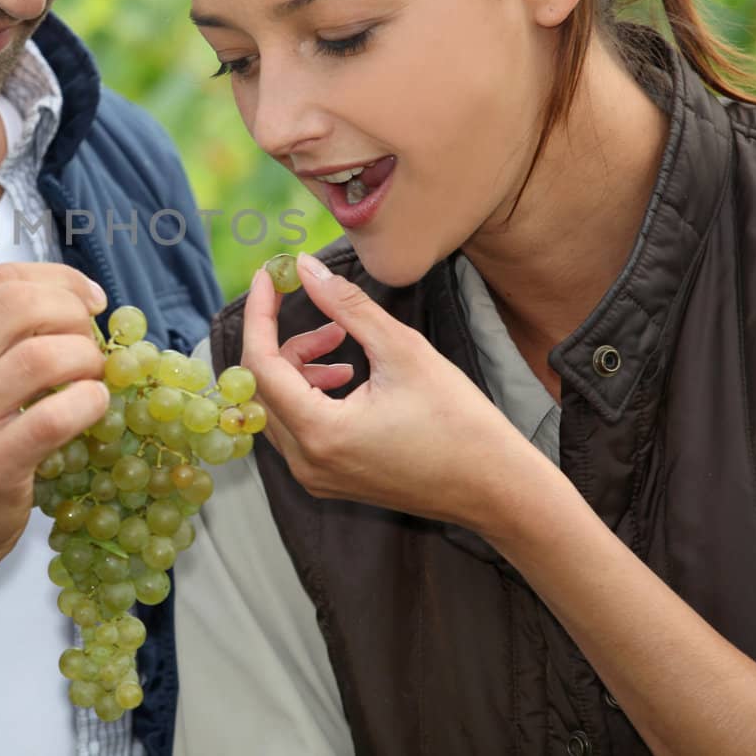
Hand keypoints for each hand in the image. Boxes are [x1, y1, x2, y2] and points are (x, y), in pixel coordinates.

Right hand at [0, 262, 109, 576]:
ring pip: (42, 356)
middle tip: (90, 343)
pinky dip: (90, 403)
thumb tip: (66, 303)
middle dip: (72, 314)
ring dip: (86, 360)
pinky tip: (92, 409)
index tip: (88, 301)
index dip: (58, 281)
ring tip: (92, 380)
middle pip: (19, 305)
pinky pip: (56, 416)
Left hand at [242, 253, 545, 530]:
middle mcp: (306, 462)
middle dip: (285, 342)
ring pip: (278, 407)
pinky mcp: (329, 479)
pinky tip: (347, 375)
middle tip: (328, 319)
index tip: (266, 277)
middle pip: (262, 388)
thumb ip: (347, 306)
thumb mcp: (402, 351)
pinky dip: (310, 393)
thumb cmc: (458, 422)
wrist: (496, 488)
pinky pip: (298, 428)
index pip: (260, 366)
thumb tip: (306, 267)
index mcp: (319, 433)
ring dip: (299, 367)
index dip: (259, 315)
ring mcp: (315, 476)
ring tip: (343, 344)